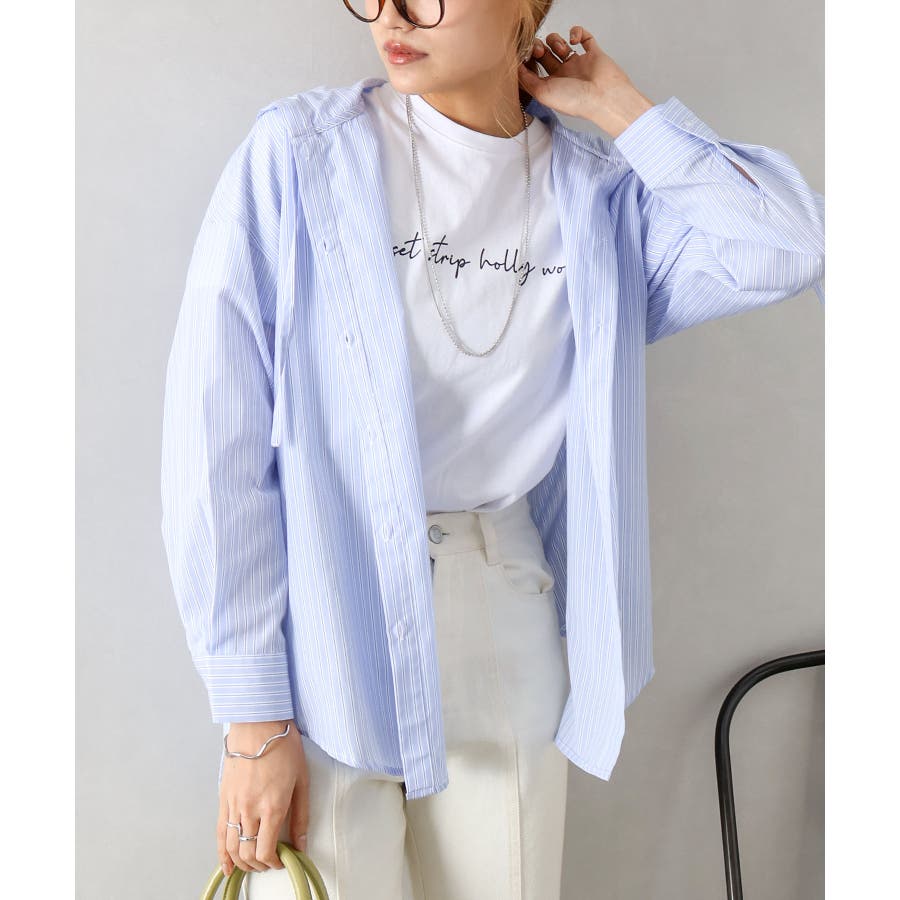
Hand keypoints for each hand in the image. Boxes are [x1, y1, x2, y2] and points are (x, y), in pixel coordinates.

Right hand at [217, 721, 309, 876]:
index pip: (266, 851)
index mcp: (272, 807)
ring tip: (252, 865)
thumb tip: (301, 843)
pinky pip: (219, 832)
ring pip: (232, 846)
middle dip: (259, 865)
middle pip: (248, 853)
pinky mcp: (223, 798)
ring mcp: (234, 804)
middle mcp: (250, 810)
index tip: (281, 861)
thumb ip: (301, 816)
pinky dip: (222, 853)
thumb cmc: (283, 746)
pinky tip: (227, 864)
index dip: (273, 863)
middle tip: (269, 863)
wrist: (259, 723)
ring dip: (242, 862)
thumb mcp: (302, 780)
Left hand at [518, 25, 654, 138]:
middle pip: (544, 54)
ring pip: (560, 43)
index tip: (524, 53)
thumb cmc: (576, 101)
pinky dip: (577, 32)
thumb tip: (515, 67)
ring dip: (555, 40)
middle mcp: (563, 75)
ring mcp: (578, 63)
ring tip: (560, 48)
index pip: (533, 68)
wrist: (604, 98)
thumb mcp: (542, 93)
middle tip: (539, 50)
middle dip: (538, 47)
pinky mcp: (593, 53)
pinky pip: (583, 36)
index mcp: (551, 86)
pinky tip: (574, 39)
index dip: (527, 59)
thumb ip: (527, 79)